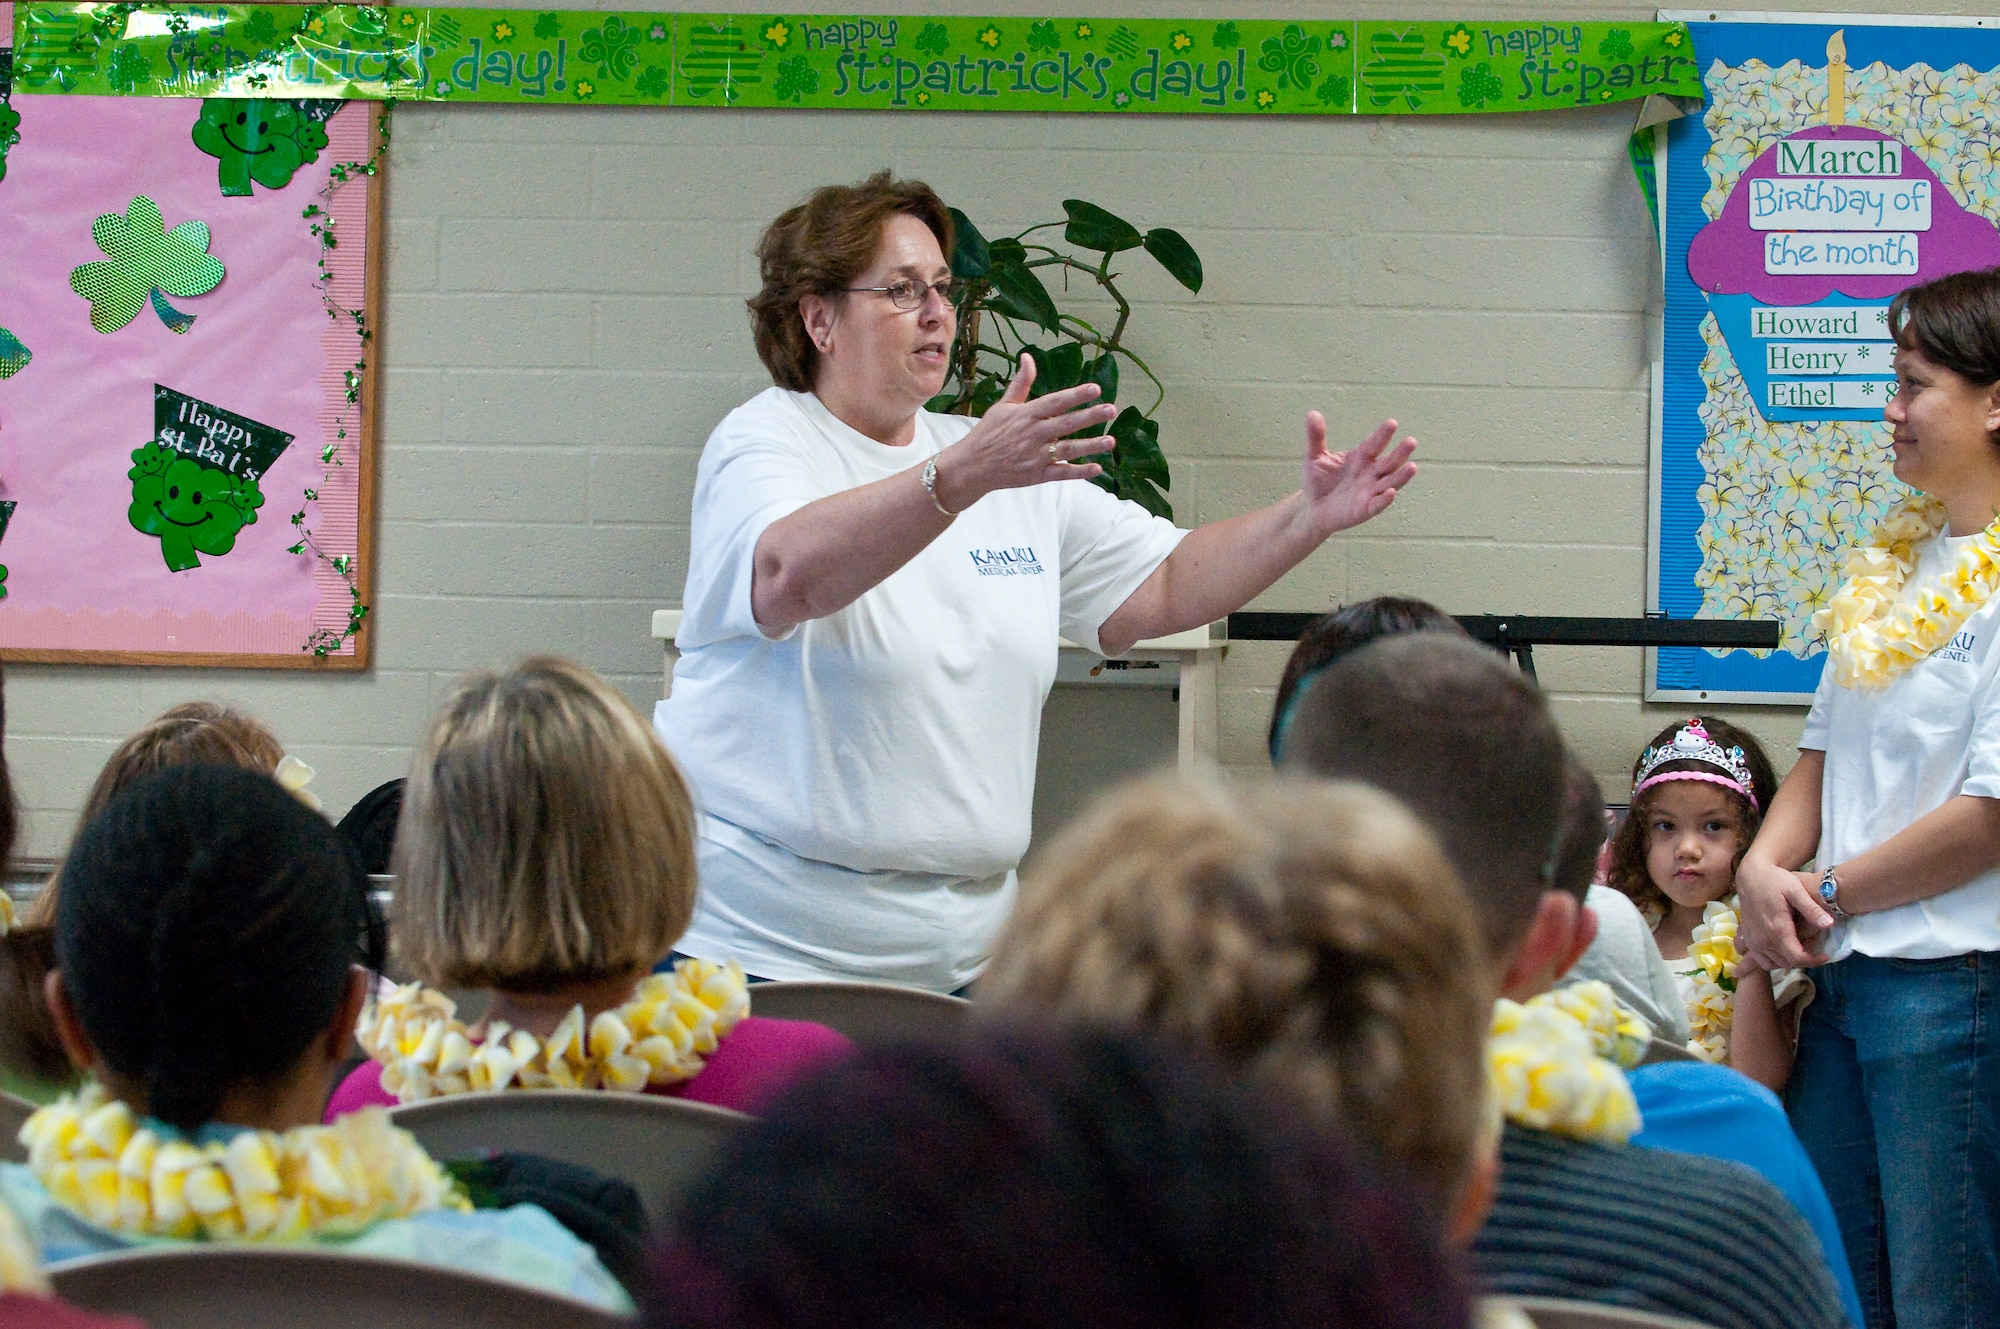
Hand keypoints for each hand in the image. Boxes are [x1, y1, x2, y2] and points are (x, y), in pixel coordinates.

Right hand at [932, 354, 1115, 510]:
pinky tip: (1097, 468)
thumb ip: (1021, 383)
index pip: (1055, 402)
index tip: (1095, 388)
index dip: (1076, 395)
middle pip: (1066, 424)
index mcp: (1026, 415)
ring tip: (1110, 441)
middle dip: (1090, 416)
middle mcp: (1033, 434)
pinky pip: (1061, 473)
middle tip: (1111, 410)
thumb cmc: (988, 433)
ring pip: (1068, 450)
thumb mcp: (1003, 406)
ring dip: (1090, 446)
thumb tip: (1028, 356)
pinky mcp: (1036, 476)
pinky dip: (1079, 472)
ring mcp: (1035, 456)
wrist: (972, 466)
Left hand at [1301, 415, 1417, 536]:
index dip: (1383, 435)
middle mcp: (1370, 473)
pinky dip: (1384, 499)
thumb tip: (1312, 413)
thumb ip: (1316, 437)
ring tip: (1413, 467)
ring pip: (1390, 482)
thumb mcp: (1314, 457)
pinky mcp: (1365, 510)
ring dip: (1401, 476)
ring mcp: (1370, 492)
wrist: (1311, 508)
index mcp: (1361, 457)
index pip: (1374, 444)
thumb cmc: (1317, 481)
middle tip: (1411, 441)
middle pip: (1389, 462)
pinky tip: (1391, 492)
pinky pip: (1377, 504)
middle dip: (1401, 453)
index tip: (1392, 423)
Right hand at [1736, 856, 1831, 968]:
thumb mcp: (1796, 890)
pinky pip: (1763, 960)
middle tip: (1815, 945)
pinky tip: (1784, 948)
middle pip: (1788, 963)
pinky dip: (1775, 960)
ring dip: (1790, 960)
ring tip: (1801, 947)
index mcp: (1777, 930)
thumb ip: (1812, 909)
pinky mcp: (1749, 939)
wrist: (1750, 875)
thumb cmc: (1775, 880)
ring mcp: (1753, 941)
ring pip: (1775, 964)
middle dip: (1805, 959)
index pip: (1798, 958)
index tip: (1825, 955)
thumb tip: (1830, 924)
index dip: (1814, 961)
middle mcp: (1763, 940)